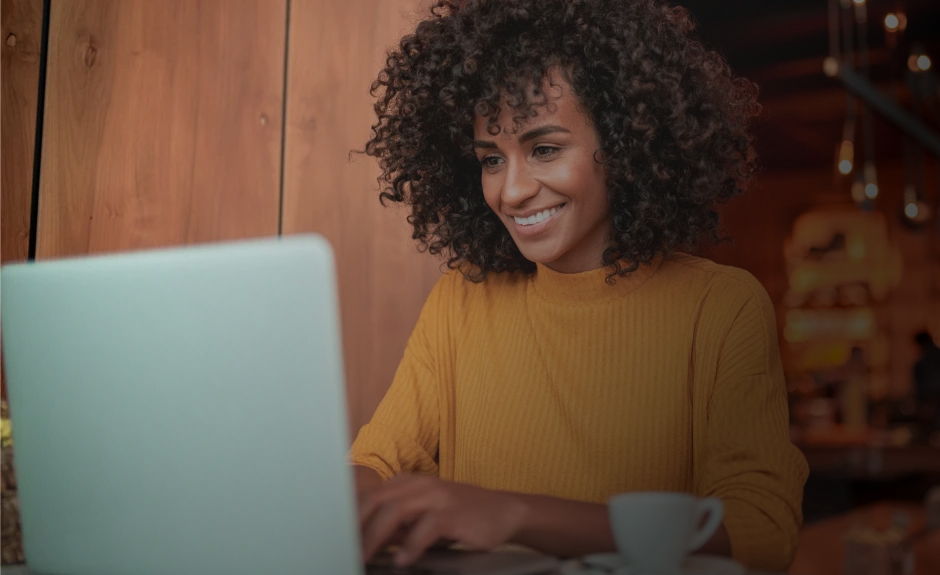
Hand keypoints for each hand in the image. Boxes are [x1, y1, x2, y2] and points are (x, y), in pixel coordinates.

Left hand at [358, 473, 528, 565]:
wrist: (503, 510)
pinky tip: (403, 560)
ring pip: (394, 512)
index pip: (367, 497)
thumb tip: (364, 541)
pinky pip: (425, 528)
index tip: (335, 540)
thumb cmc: (459, 515)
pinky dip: (411, 546)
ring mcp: (435, 496)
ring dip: (375, 537)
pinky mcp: (452, 513)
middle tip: (344, 553)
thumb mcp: (423, 515)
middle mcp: (417, 485)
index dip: (349, 519)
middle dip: (356, 529)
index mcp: (406, 483)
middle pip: (374, 502)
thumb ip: (396, 524)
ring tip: (364, 558)